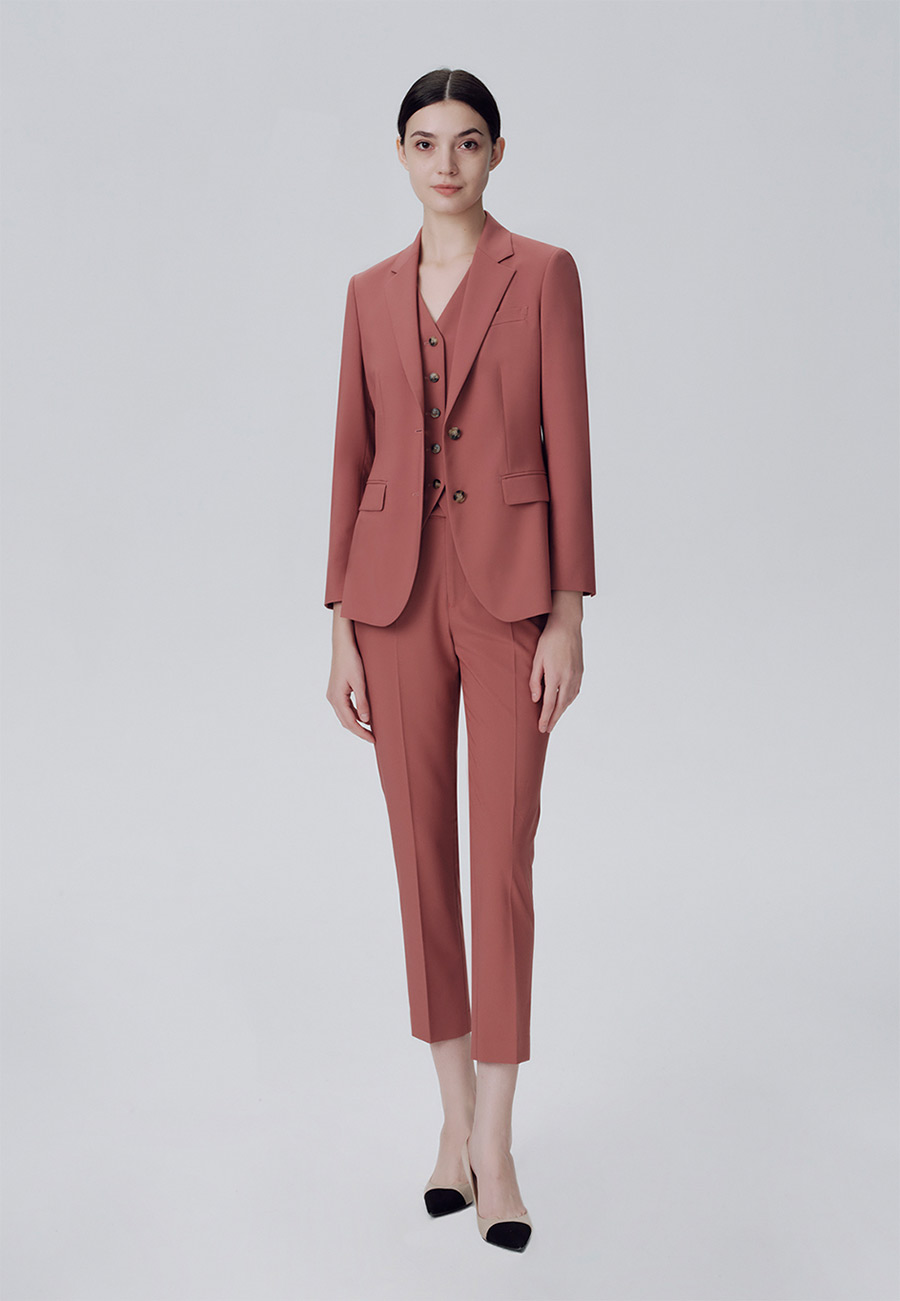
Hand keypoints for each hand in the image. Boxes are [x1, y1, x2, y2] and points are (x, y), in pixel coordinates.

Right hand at [326, 609, 374, 742]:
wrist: (343, 645)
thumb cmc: (352, 661)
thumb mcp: (360, 682)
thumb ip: (363, 702)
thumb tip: (366, 721)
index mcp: (337, 698)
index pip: (350, 722)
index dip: (362, 733)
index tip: (374, 740)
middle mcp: (332, 698)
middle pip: (346, 721)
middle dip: (359, 731)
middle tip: (374, 738)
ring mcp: (333, 694)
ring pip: (345, 716)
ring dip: (356, 724)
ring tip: (370, 730)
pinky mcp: (336, 690)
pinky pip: (345, 708)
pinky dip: (353, 715)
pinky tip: (364, 716)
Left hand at [529, 607, 583, 733]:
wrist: (567, 625)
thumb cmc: (549, 640)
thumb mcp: (537, 660)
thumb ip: (535, 681)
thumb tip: (536, 699)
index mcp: (556, 676)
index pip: (550, 703)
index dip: (545, 717)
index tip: (541, 728)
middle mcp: (568, 678)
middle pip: (561, 706)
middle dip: (554, 719)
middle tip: (547, 729)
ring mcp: (576, 675)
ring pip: (570, 699)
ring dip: (562, 711)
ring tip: (554, 719)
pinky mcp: (580, 671)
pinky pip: (575, 691)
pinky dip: (569, 700)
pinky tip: (564, 703)